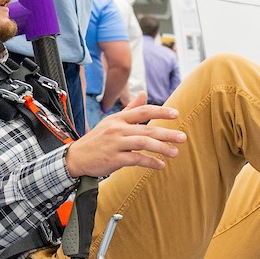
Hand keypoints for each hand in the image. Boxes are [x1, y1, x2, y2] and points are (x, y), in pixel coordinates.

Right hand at [65, 104, 182, 178]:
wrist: (76, 157)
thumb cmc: (98, 139)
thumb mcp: (111, 121)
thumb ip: (130, 108)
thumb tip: (144, 93)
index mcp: (118, 118)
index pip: (143, 111)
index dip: (161, 111)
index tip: (176, 114)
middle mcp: (117, 129)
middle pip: (147, 129)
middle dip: (167, 133)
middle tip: (183, 137)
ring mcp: (115, 144)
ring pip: (143, 143)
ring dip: (161, 148)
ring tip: (175, 152)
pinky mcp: (114, 159)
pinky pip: (136, 159)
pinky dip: (150, 162)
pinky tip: (160, 165)